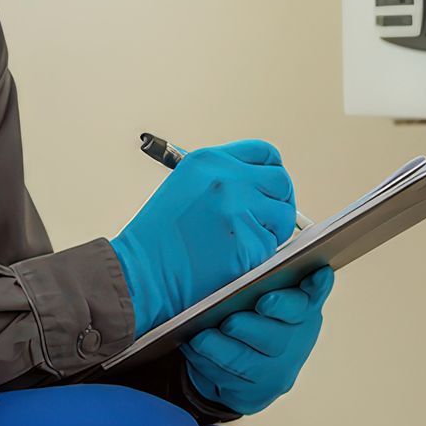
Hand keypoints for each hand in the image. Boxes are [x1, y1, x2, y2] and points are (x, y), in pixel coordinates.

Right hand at [110, 139, 297, 334]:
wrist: (141, 273)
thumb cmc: (157, 237)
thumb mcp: (184, 187)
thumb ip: (221, 178)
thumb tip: (258, 183)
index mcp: (210, 161)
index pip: (264, 153)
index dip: (270, 172)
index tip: (269, 189)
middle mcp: (227, 180)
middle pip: (281, 181)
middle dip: (279, 202)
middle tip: (268, 221)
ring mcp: (239, 211)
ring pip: (283, 216)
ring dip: (271, 231)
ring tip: (242, 243)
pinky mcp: (248, 244)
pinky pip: (272, 246)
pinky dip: (259, 255)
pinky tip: (232, 259)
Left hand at [183, 267, 333, 415]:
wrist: (251, 365)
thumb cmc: (258, 314)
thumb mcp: (271, 287)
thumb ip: (274, 264)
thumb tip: (277, 221)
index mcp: (304, 308)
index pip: (305, 303)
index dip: (289, 303)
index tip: (267, 299)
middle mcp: (297, 341)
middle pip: (276, 338)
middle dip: (248, 329)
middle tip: (229, 321)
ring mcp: (278, 371)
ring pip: (246, 363)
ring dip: (220, 349)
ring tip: (199, 337)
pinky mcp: (256, 393)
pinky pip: (228, 380)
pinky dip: (207, 364)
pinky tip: (193, 349)